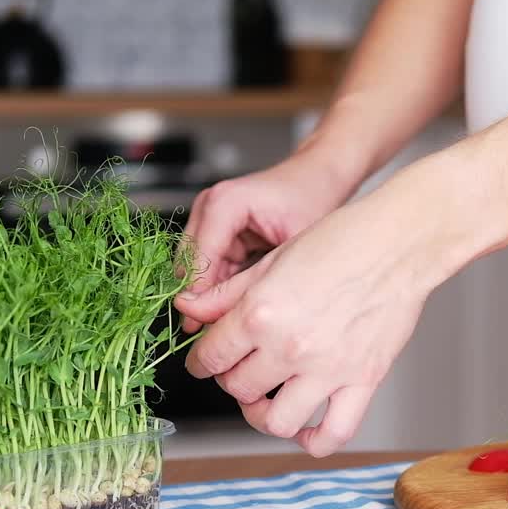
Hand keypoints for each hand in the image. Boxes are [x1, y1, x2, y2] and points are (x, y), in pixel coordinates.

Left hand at [173, 192, 442, 456]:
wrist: (397, 244)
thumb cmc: (340, 242)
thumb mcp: (271, 260)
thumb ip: (227, 294)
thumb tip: (190, 308)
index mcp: (261, 314)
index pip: (211, 356)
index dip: (200, 362)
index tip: (204, 362)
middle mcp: (290, 347)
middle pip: (239, 388)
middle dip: (231, 381)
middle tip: (240, 369)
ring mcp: (327, 370)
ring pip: (276, 421)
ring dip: (262, 416)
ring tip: (265, 402)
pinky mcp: (362, 381)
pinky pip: (334, 433)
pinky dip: (315, 441)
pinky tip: (306, 430)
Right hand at [178, 148, 358, 333]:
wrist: (319, 176)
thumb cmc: (313, 199)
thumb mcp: (291, 243)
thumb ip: (258, 276)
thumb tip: (233, 314)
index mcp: (224, 203)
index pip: (199, 259)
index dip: (199, 295)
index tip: (200, 327)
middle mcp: (209, 205)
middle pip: (188, 263)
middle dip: (198, 297)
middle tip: (205, 333)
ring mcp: (208, 214)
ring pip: (193, 266)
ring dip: (204, 292)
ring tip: (216, 324)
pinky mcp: (215, 226)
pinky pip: (207, 263)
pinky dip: (214, 284)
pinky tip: (225, 305)